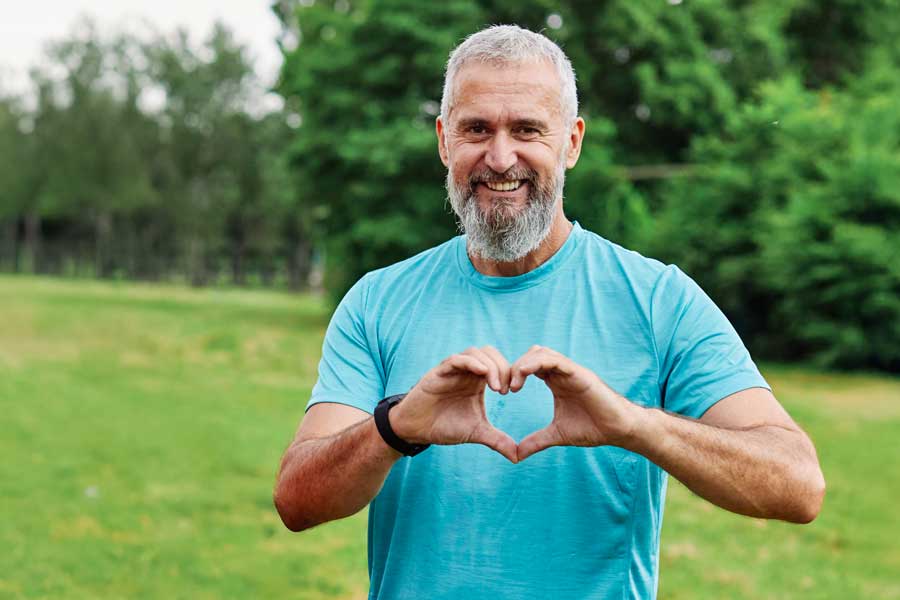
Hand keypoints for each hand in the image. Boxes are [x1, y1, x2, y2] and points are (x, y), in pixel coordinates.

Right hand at [389, 346, 517, 461]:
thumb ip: (497, 440)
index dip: (510, 373)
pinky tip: (481, 374)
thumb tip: (517, 457)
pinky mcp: (439, 373)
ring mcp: (452, 370)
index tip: (513, 391)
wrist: (416, 430)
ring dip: (489, 365)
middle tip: (505, 390)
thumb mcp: (476, 433)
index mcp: (477, 381)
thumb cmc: (444, 426)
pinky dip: (471, 363)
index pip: (499, 364)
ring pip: (475, 352)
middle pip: (490, 353)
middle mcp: (466, 372)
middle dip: (502, 368)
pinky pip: (456, 359)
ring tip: (496, 387)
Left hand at [510, 345, 641, 460]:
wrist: (618, 430)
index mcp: (556, 382)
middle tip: (504, 389)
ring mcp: (571, 371)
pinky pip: (555, 360)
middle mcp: (562, 373)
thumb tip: (516, 455)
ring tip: (513, 386)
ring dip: (522, 364)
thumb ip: (536, 441)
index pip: (529, 366)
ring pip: (541, 353)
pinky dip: (535, 363)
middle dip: (514, 368)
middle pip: (532, 355)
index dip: (513, 375)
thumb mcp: (557, 435)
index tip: (503, 392)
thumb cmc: (593, 429)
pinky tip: (523, 377)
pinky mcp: (579, 373)